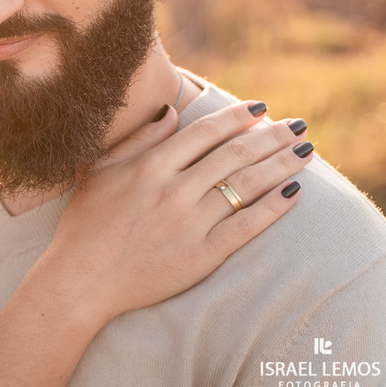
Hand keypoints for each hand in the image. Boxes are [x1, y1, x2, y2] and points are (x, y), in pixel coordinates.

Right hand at [41, 101, 310, 328]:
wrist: (82, 280)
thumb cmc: (85, 223)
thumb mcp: (101, 171)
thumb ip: (138, 140)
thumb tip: (171, 112)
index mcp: (150, 166)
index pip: (205, 132)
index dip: (237, 116)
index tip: (262, 107)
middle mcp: (174, 191)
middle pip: (234, 155)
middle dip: (270, 137)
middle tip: (296, 125)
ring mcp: (190, 224)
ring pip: (246, 187)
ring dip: (280, 165)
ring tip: (304, 151)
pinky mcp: (202, 256)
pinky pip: (247, 227)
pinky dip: (273, 208)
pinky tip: (293, 193)